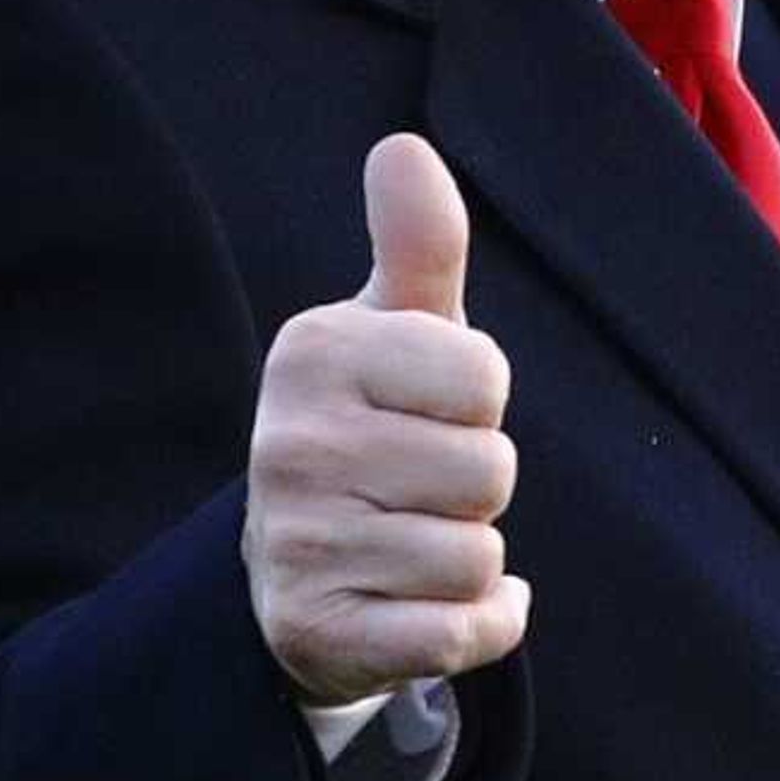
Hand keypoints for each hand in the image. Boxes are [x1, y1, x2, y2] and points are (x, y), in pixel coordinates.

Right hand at [242, 132, 530, 704]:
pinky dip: (479, 624)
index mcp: (312, 353)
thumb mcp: (394, 330)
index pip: (484, 376)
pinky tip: (429, 606)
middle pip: (490, 469)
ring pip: (478, 553)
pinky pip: (463, 631)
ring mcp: (299, 545)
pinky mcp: (322, 634)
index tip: (424, 410)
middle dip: (476, 485)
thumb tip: (402, 147)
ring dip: (469, 556)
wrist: (292, 572)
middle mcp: (289, 445)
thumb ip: (417, 245)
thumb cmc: (373, 424)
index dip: (477, 401)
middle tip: (415, 486)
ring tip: (409, 541)